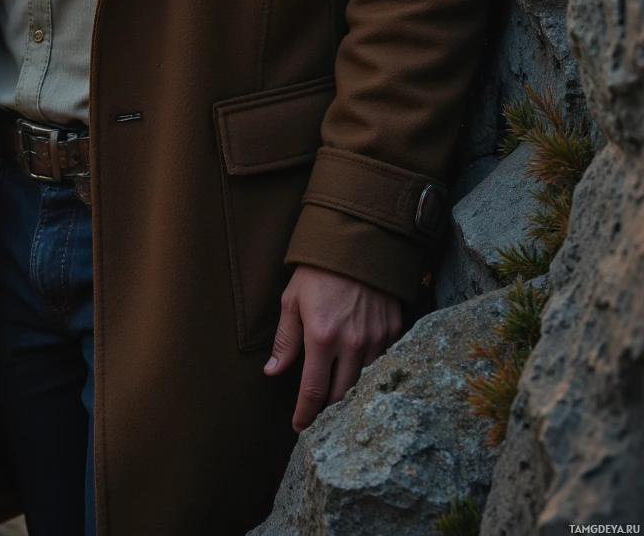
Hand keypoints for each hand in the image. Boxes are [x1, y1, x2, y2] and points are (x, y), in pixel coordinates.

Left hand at [264, 264, 402, 431]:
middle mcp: (351, 343)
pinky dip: (371, 370)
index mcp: (321, 337)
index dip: (305, 414)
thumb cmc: (319, 269)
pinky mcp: (393, 330)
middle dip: (328, 410)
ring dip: (350, 391)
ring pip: (364, 382)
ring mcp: (375, 338)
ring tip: (339, 395)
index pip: (312, 391)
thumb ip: (285, 339)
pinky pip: (383, 362)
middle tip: (318, 414)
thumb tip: (273, 371)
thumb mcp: (292, 300)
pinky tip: (361, 368)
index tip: (299, 427)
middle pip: (341, 396)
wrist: (358, 240)